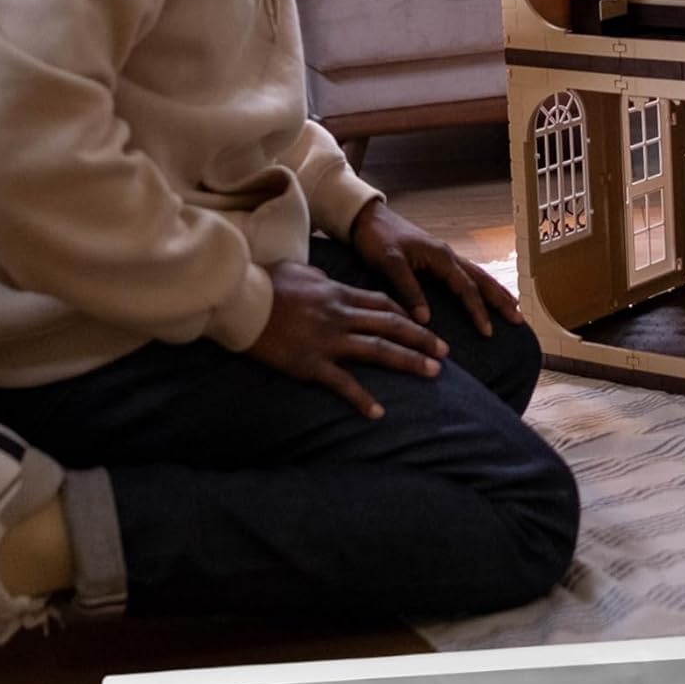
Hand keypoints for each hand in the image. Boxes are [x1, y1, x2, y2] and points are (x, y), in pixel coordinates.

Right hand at [247, 260, 448, 418]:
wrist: (238, 300)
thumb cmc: (262, 283)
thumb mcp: (297, 271)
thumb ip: (319, 277)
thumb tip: (327, 280)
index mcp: (337, 293)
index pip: (383, 303)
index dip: (407, 315)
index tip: (424, 325)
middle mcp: (340, 315)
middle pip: (392, 325)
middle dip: (422, 339)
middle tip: (446, 352)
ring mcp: (328, 340)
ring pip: (379, 349)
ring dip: (409, 361)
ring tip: (433, 372)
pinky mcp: (311, 363)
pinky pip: (343, 383)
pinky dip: (362, 399)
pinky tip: (378, 412)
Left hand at [351, 199, 523, 338]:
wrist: (366, 217)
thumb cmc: (376, 238)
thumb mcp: (389, 263)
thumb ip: (408, 289)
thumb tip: (426, 319)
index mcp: (440, 257)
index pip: (466, 288)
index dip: (478, 311)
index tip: (488, 332)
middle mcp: (448, 255)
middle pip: (482, 280)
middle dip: (501, 300)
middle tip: (519, 319)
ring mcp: (444, 256)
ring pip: (478, 275)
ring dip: (496, 292)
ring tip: (514, 307)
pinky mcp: (437, 258)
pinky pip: (467, 273)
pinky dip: (481, 285)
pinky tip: (484, 293)